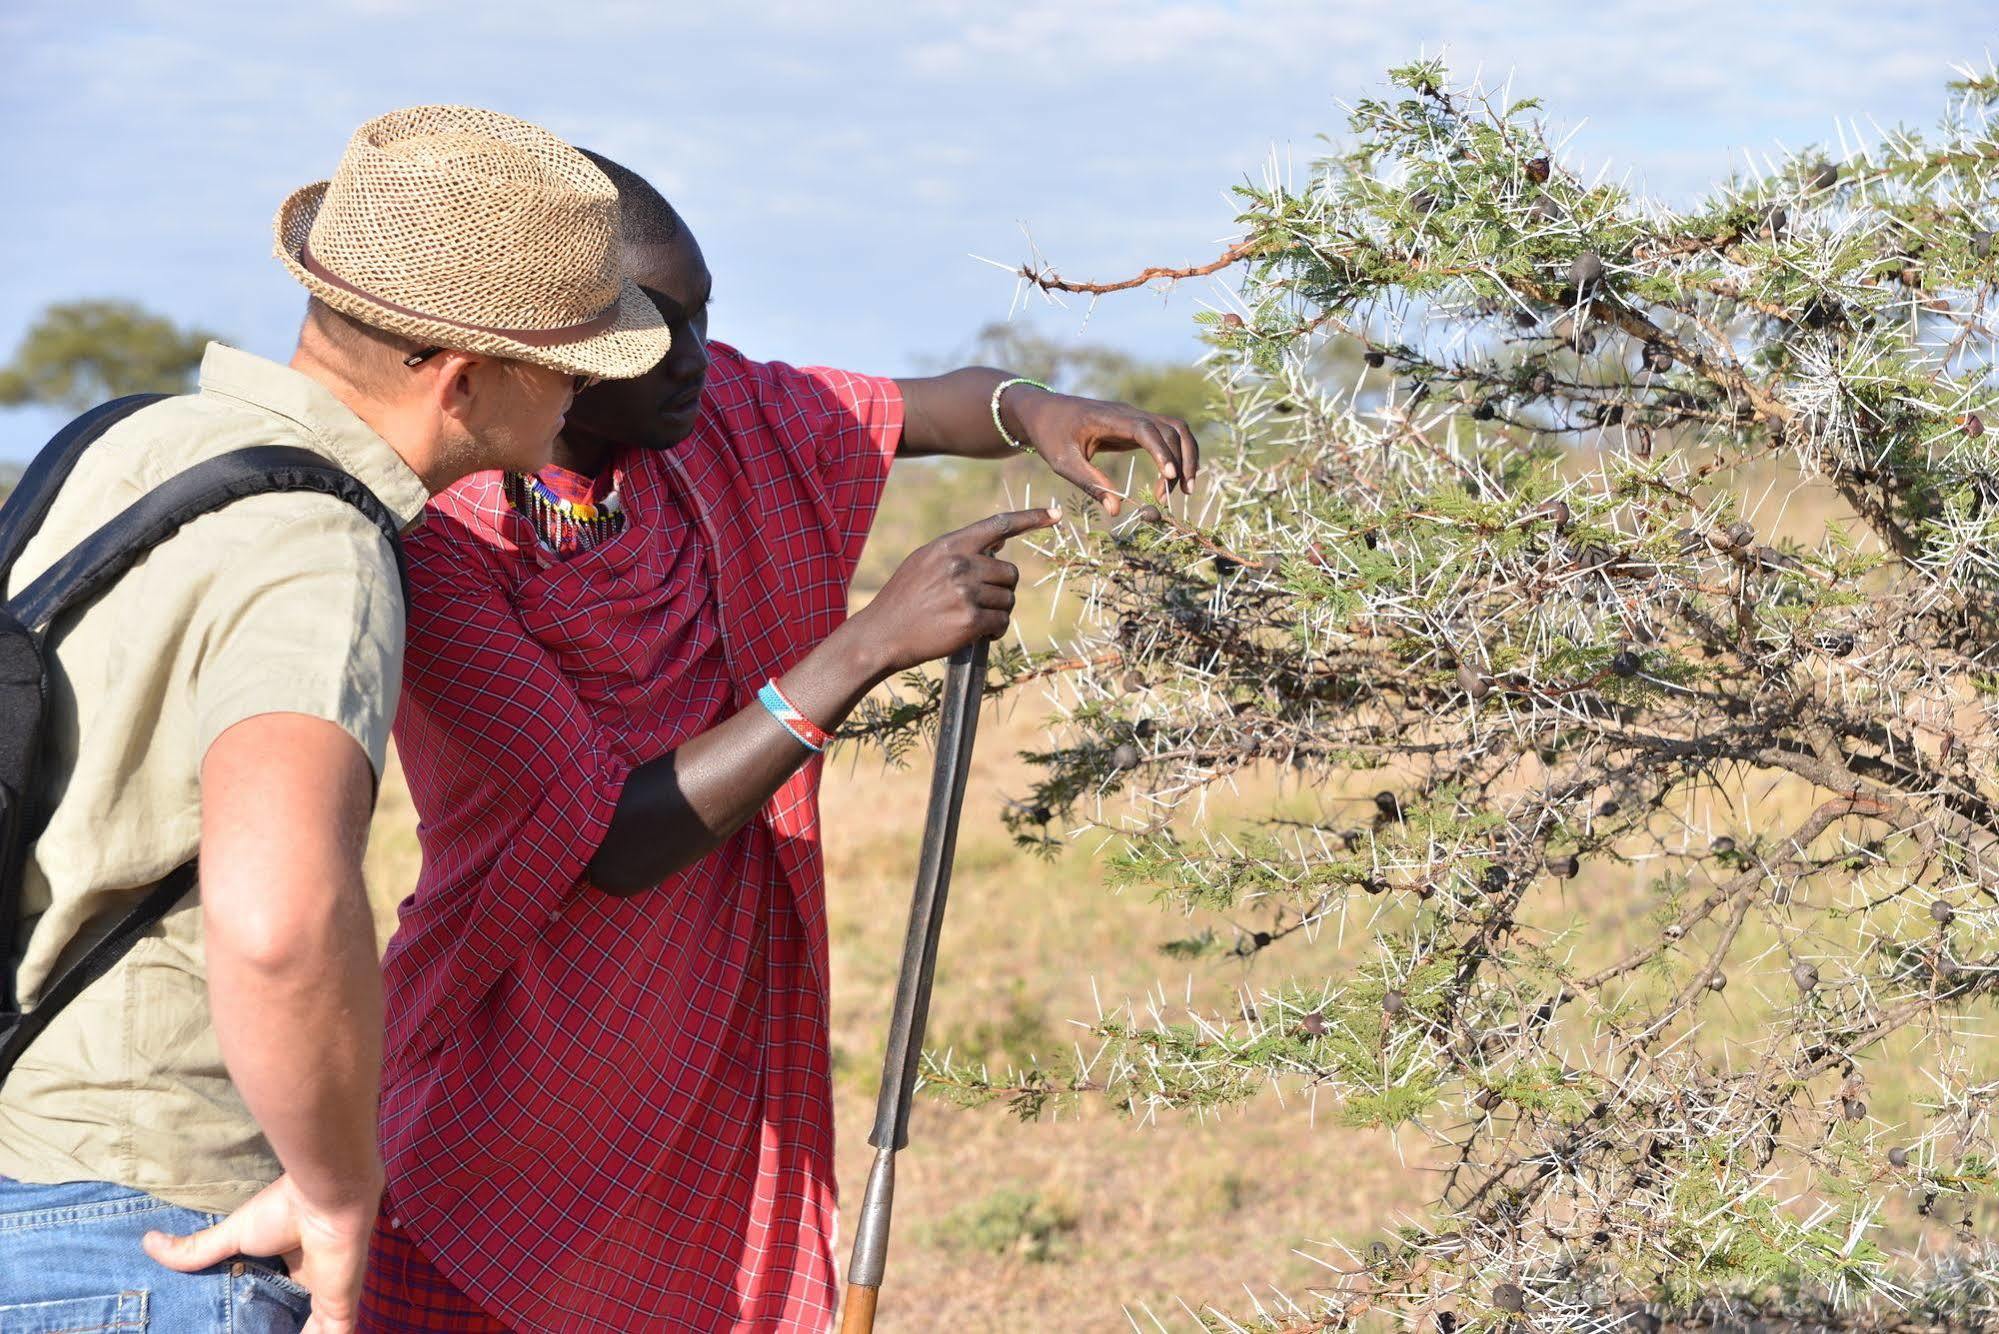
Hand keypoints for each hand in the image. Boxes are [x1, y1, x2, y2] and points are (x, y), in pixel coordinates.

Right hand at [143, 1171, 377, 1333]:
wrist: (326, 1198)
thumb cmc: (283, 1210)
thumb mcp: (232, 1234)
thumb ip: (196, 1250)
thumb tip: (147, 1243)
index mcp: (290, 1264)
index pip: (271, 1299)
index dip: (254, 1314)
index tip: (228, 1324)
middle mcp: (310, 1282)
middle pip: (287, 1319)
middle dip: (269, 1329)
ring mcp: (327, 1299)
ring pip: (310, 1332)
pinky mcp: (340, 1311)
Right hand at [849, 507, 1059, 674]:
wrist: (881, 634)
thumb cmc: (903, 600)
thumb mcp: (923, 563)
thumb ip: (957, 552)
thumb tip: (999, 544)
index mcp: (949, 546)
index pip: (998, 525)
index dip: (1030, 518)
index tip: (1056, 514)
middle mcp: (960, 564)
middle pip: (1009, 572)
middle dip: (1002, 589)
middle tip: (983, 602)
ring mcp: (965, 592)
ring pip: (1008, 599)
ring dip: (998, 611)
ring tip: (974, 619)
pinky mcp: (970, 619)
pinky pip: (1001, 621)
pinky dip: (995, 630)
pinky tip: (978, 634)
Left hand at [1008, 387, 1199, 515]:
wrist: (1044, 411)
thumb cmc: (1050, 435)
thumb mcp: (1063, 462)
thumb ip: (1090, 483)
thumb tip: (1116, 510)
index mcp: (1110, 418)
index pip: (1147, 429)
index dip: (1162, 451)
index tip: (1169, 477)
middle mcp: (1130, 413)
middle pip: (1172, 429)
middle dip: (1181, 461)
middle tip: (1174, 496)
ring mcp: (1136, 417)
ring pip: (1176, 430)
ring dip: (1187, 456)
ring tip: (1186, 490)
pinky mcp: (1137, 427)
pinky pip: (1167, 436)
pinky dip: (1177, 455)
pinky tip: (1173, 479)